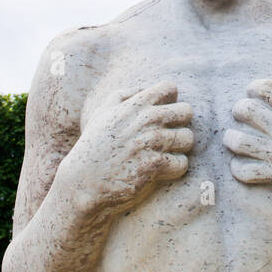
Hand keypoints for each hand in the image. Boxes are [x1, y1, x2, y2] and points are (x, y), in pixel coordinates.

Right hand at [57, 81, 193, 217]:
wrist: (84, 183)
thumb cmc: (93, 148)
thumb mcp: (102, 114)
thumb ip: (123, 96)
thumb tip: (144, 89)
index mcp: (135, 104)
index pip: (169, 88)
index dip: (170, 102)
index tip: (161, 116)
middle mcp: (146, 119)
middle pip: (186, 111)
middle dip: (180, 124)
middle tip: (167, 136)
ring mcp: (151, 142)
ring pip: (188, 138)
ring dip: (179, 148)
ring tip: (164, 154)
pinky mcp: (155, 165)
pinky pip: (182, 163)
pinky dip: (174, 168)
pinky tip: (160, 170)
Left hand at [223, 79, 271, 213]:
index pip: (266, 88)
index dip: (253, 87)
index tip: (252, 94)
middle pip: (246, 110)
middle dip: (238, 110)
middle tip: (240, 116)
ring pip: (240, 141)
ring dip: (231, 139)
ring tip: (233, 141)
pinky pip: (246, 172)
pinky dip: (238, 169)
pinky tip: (241, 166)